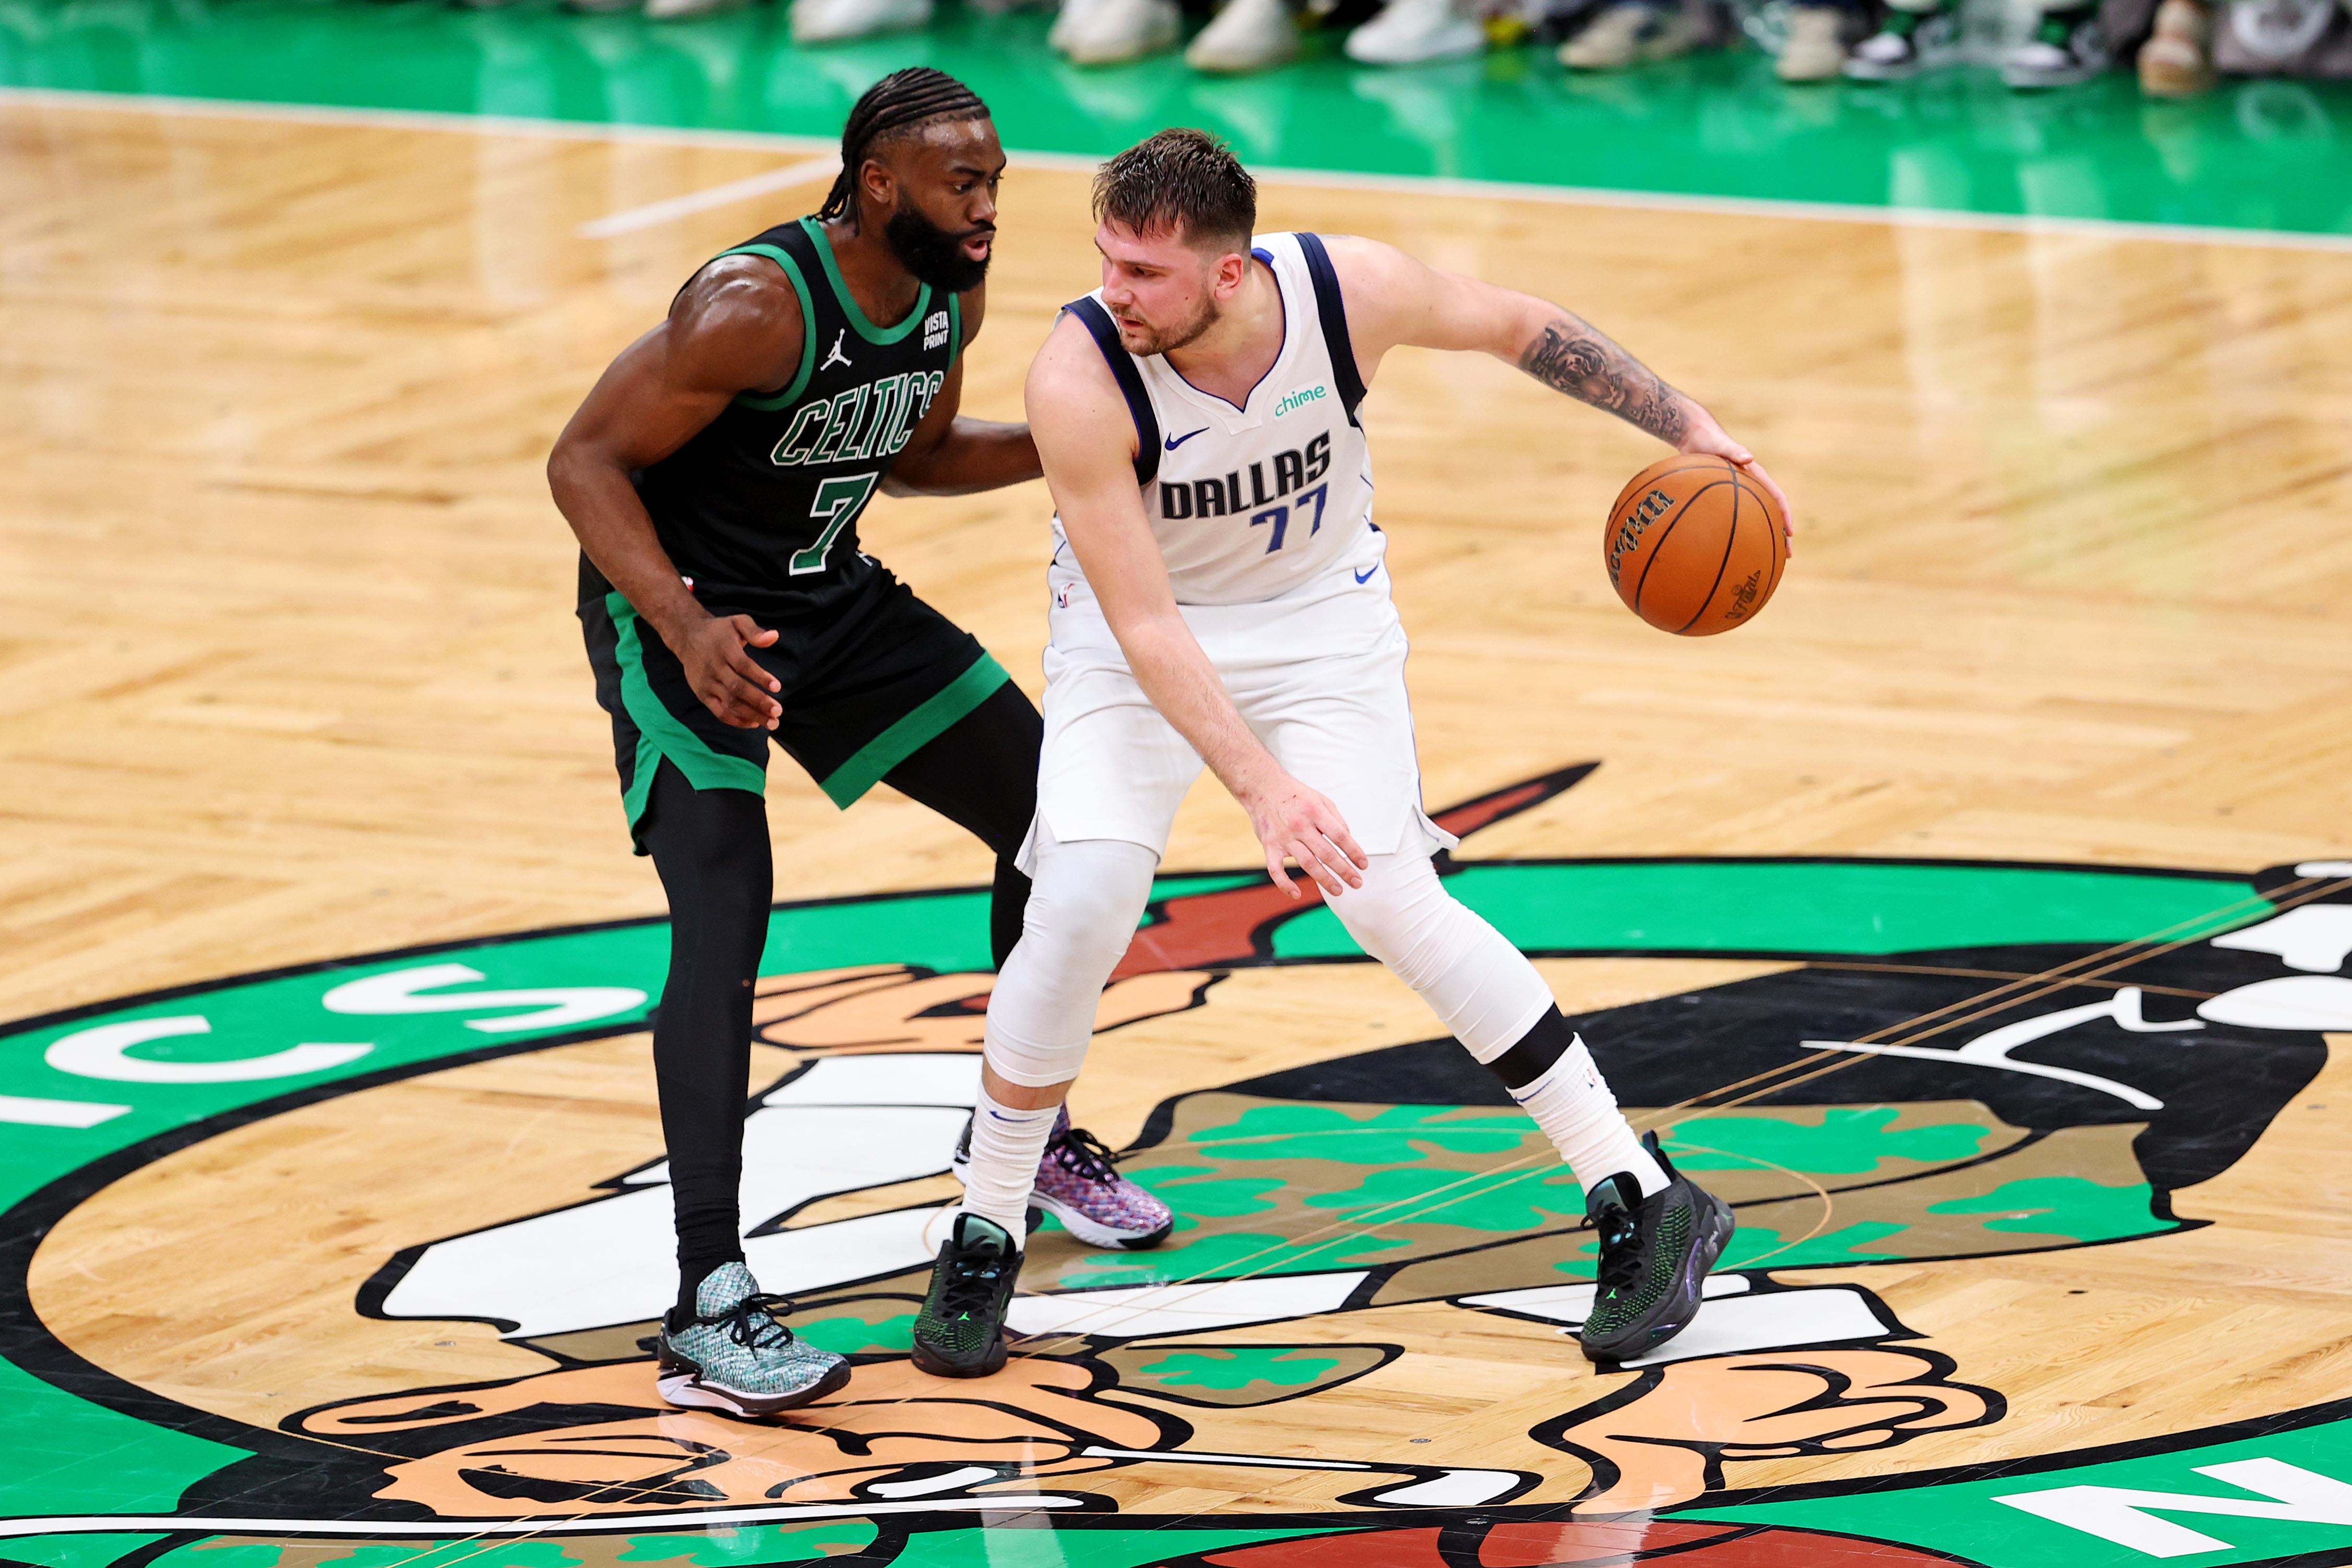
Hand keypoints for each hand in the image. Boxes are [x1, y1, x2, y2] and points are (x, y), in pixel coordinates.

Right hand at [672, 612, 781, 728]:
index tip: (777, 687)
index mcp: (724, 649)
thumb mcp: (737, 622)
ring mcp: (707, 683)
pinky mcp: (702, 694)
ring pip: (729, 703)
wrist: (687, 637)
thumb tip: (774, 636)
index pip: (743, 666)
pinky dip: (736, 720)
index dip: (760, 677)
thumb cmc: (720, 631)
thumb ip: (755, 631)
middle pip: (737, 688)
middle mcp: (714, 667)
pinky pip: (719, 712)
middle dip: (759, 702)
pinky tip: (754, 723)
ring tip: (772, 722)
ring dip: (751, 715)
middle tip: (778, 711)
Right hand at [1243, 773, 1367, 900]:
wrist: (1262, 787)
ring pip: (1307, 863)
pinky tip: (1297, 894)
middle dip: (1344, 870)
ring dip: (1325, 879)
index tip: (1363, 864)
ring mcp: (1284, 838)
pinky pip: (1276, 870)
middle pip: (1326, 853)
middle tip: (1357, 882)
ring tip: (1338, 890)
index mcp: (1315, 812)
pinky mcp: (1269, 847)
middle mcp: (1300, 826)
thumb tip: (1348, 840)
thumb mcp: (1320, 799)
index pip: (1340, 836)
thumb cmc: (1295, 795)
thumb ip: (1336, 820)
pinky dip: (1285, 884)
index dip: (1354, 852)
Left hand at [1679, 413, 1794, 555]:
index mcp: (1756, 475)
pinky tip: (1729, 548)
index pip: (1777, 497)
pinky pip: (1736, 516)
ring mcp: (1740, 492)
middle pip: (1771, 513)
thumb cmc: (1708, 439)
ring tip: (1766, 558)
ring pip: (1756, 518)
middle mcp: (1751, 485)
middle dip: (1781, 534)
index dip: (1785, 515)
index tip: (1790, 533)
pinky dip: (1737, 531)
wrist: (1694, 436)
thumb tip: (1749, 457)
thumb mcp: (1720, 444)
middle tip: (1786, 556)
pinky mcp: (1725, 495)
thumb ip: (1733, 450)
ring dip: (1763, 537)